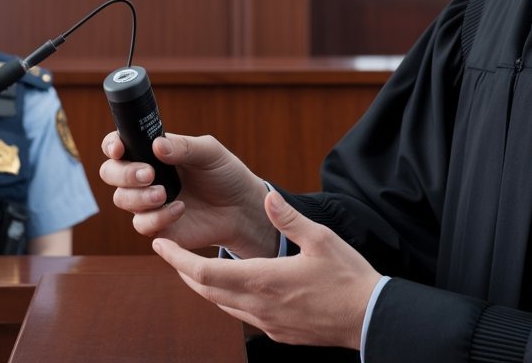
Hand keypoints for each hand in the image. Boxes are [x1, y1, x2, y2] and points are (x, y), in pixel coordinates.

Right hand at [99, 132, 276, 256]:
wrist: (241, 208)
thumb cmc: (225, 174)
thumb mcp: (209, 153)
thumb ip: (183, 147)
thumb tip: (156, 145)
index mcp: (152, 152)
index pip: (119, 144)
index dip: (112, 145)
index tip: (119, 149)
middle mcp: (145, 176)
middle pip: (110, 173)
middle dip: (123, 174)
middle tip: (148, 174)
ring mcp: (148, 202)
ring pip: (122, 199)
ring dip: (139, 197)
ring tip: (164, 194)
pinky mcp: (157, 226)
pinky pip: (141, 224)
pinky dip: (157, 217)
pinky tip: (179, 209)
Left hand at [154, 190, 381, 348]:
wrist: (371, 318)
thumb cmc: (349, 277)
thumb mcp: (321, 239)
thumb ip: (289, 218)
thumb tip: (268, 198)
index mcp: (264, 280)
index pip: (205, 273)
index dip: (177, 259)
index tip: (160, 244)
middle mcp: (259, 306)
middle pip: (206, 291)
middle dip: (183, 271)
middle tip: (169, 252)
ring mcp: (268, 323)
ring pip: (222, 305)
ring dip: (204, 286)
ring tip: (194, 267)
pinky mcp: (279, 333)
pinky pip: (242, 316)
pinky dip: (228, 299)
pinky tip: (235, 287)